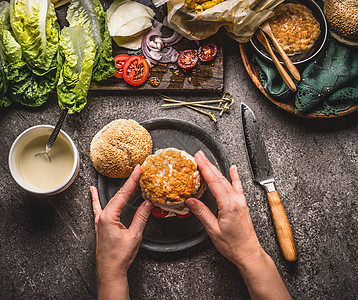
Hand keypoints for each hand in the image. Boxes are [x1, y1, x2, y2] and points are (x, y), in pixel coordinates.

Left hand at [90, 165, 152, 299]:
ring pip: (111, 200)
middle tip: (138, 171)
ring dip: (120, 189)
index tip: (138, 170)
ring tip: (126, 178)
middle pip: (118, 195)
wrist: (110, 271)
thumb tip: (148, 203)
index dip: (132, 181)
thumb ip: (141, 217)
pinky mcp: (100, 225)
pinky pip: (97, 208)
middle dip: (129, 183)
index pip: (123, 194)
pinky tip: (92, 191)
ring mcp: (100, 221)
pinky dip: (95, 198)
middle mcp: (102, 216)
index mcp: (109, 217)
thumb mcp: (134, 235)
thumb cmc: (119, 257)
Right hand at [186, 151, 261, 267]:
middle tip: (199, 155)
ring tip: (207, 160)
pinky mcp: (242, 204)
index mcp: (228, 205)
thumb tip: (190, 201)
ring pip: (227, 180)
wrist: (248, 252)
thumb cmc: (233, 245)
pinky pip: (238, 186)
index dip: (205, 168)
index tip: (198, 158)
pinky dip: (235, 176)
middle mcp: (236, 200)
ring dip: (216, 169)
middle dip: (208, 165)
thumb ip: (202, 213)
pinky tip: (233, 168)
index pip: (214, 182)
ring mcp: (240, 201)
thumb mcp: (213, 230)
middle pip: (220, 178)